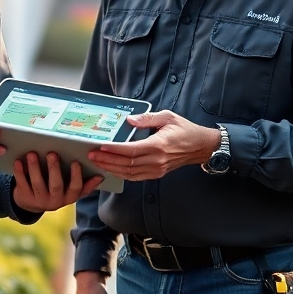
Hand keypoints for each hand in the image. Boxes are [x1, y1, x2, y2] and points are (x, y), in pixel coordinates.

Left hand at [12, 151, 104, 212]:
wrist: (31, 204)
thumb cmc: (56, 191)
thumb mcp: (70, 191)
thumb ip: (84, 184)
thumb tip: (100, 176)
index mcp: (68, 198)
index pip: (75, 188)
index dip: (76, 176)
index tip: (75, 162)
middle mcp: (55, 201)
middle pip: (56, 185)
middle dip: (54, 169)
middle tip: (52, 153)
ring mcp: (39, 200)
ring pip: (37, 184)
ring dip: (35, 168)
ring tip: (32, 153)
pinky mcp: (24, 198)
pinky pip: (22, 184)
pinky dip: (20, 172)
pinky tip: (18, 161)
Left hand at [86, 110, 220, 180]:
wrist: (200, 146)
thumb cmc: (184, 129)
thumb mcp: (167, 117)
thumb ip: (147, 118)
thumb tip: (129, 120)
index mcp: (158, 145)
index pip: (131, 150)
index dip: (114, 150)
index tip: (100, 147)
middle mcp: (157, 160)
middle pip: (127, 164)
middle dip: (107, 160)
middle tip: (91, 156)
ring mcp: (157, 169)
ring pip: (129, 173)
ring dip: (112, 168)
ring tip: (97, 163)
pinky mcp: (157, 174)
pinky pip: (136, 177)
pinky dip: (122, 174)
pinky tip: (112, 169)